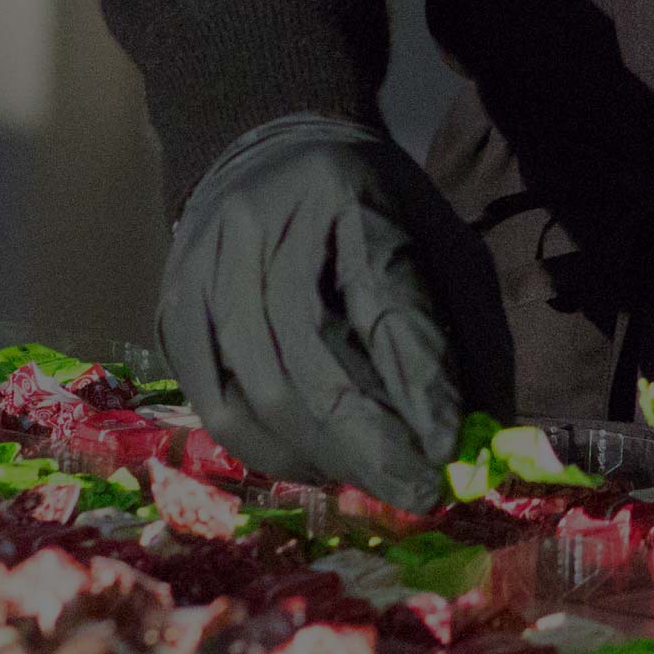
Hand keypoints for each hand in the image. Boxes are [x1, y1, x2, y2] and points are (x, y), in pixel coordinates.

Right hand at [156, 113, 472, 509]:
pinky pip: (216, 406)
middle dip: (369, 441)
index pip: (381, 297)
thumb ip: (463, 333)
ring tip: (374, 481)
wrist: (273, 160)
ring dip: (323, 455)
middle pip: (309, 355)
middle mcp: (260, 226)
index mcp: (344, 193)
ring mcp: (204, 268)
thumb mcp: (438, 243)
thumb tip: (479, 439)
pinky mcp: (173, 311)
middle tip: (417, 494)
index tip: (448, 450)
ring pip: (257, 391)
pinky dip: (271, 452)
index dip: (415, 380)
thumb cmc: (374, 211)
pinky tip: (316, 463)